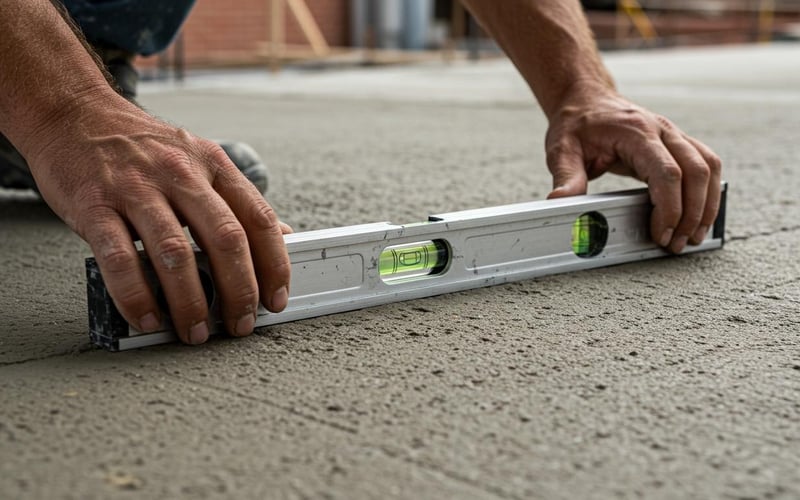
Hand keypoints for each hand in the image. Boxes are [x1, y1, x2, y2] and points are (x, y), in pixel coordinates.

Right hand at [25, 90, 291, 344]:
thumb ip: (236, 200)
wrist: (72, 113)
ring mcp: (136, 188)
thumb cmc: (139, 146)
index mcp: (212, 164)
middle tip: (240, 325)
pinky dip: (136, 296)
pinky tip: (148, 318)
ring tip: (195, 332)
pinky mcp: (94, 205)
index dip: (274, 264)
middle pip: (226, 239)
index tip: (276, 299)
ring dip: (191, 302)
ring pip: (176, 253)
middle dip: (239, 291)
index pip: (258, 218)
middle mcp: (180, 173)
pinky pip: (119, 259)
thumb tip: (282, 236)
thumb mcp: (198, 159)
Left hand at [544, 83, 721, 252]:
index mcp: (637, 132)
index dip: (670, 208)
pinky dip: (708, 191)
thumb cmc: (577, 124)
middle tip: (678, 243)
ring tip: (694, 236)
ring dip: (708, 204)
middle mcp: (663, 130)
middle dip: (693, 213)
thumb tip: (560, 201)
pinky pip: (706, 164)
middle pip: (697, 171)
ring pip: (709, 167)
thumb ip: (566, 176)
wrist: (586, 100)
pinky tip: (699, 214)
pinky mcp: (678, 142)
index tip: (661, 234)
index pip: (667, 172)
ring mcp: (674, 134)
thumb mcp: (562, 149)